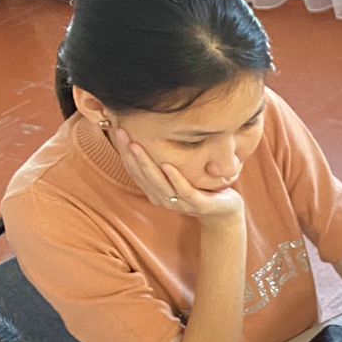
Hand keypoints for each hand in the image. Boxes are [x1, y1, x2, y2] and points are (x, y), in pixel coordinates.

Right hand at [112, 128, 244, 222]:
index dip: (123, 151)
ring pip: (158, 183)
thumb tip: (151, 132)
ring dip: (146, 164)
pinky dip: (175, 178)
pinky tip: (167, 165)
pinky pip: (184, 191)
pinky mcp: (199, 205)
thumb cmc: (200, 188)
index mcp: (155, 191)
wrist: (225, 212)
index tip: (116, 129)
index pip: (134, 170)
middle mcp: (163, 199)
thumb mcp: (178, 174)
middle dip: (129, 153)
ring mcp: (180, 203)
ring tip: (135, 145)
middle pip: (142, 175)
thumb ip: (163, 160)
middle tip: (120, 132)